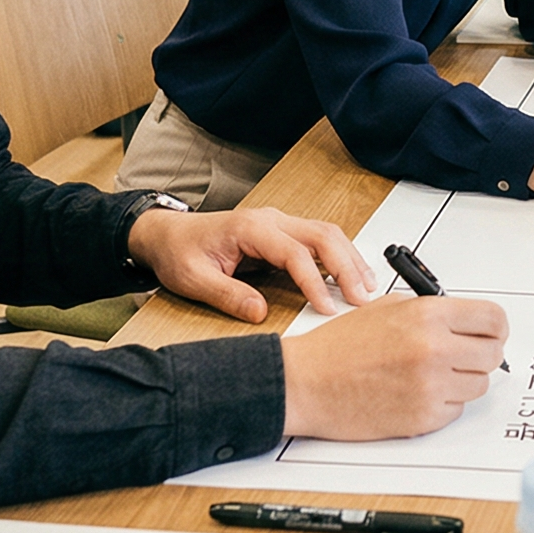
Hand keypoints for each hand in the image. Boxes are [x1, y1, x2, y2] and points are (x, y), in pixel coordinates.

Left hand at [127, 204, 379, 323]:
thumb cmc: (179, 252)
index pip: (294, 253)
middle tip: (360, 298)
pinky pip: (319, 238)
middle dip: (346, 266)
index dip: (314, 281)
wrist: (167, 234)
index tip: (327, 308)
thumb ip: (227, 295)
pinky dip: (340, 255)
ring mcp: (278, 222)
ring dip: (350, 258)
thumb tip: (259, 313)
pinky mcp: (282, 231)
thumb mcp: (194, 279)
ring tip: (366, 287)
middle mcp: (270, 219)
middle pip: (322, 235)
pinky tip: (351, 273)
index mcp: (250, 227)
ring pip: (327, 233)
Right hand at [281, 294, 508, 438]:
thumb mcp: (389, 308)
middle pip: (493, 355)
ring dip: (461, 381)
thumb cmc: (340, 346)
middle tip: (461, 356)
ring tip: (429, 375)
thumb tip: (469, 323)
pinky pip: (456, 410)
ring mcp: (431, 387)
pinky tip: (414, 393)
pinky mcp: (423, 418)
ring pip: (478, 385)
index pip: (494, 320)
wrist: (307, 383)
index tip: (489, 334)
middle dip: (480, 355)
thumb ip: (434, 312)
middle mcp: (435, 350)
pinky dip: (442, 403)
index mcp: (428, 316)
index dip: (494, 328)